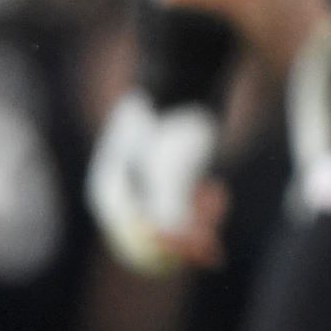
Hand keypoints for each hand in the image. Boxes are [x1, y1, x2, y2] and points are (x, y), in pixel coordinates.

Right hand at [86, 93, 226, 272]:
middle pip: (161, 236)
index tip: (212, 252)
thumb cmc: (175, 122)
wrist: (187, 76)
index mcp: (111, 199)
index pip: (141, 246)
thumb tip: (179, 248)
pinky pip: (187, 204)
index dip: (178, 254)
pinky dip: (204, 203)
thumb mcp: (173, 171)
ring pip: (179, 220)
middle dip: (194, 230)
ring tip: (217, 192)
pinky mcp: (170, 174)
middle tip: (219, 212)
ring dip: (202, 216)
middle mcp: (124, 195)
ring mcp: (146, 184)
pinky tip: (215, 187)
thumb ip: (172, 211)